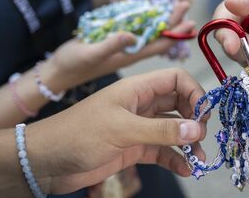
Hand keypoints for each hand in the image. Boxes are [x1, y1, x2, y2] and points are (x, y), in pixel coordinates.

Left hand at [27, 68, 207, 193]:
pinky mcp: (132, 149)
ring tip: (199, 160)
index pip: (175, 80)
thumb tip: (197, 129)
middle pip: (179, 104)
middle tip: (202, 137)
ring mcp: (137, 127)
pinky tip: (185, 169)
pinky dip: (175, 159)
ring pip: (172, 130)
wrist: (44, 161)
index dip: (194, 93)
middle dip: (195, 119)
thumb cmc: (77, 135)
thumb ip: (161, 130)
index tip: (204, 115)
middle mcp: (139, 105)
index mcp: (135, 89)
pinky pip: (162, 151)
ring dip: (188, 143)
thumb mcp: (122, 130)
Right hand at [47, 0, 194, 90]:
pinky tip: (150, 10)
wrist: (57, 71)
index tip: (190, 19)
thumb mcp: (90, 54)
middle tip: (185, 3)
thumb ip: (111, 45)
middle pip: (158, 36)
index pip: (160, 44)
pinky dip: (145, 19)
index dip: (176, 32)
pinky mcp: (113, 41)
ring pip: (148, 32)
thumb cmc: (73, 64)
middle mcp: (131, 52)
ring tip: (174, 3)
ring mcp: (123, 47)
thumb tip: (131, 34)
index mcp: (130, 55)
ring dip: (162, 19)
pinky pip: (135, 29)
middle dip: (173, 22)